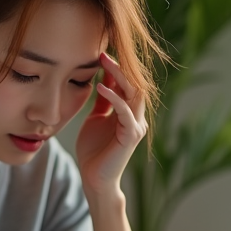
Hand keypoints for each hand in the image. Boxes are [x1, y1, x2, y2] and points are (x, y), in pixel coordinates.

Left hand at [75, 52, 146, 196]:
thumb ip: (102, 102)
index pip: (127, 84)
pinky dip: (114, 96)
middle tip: (103, 52)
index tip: (101, 53)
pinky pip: (125, 111)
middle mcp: (136, 117)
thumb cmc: (94, 150)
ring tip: (104, 61)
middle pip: (134, 84)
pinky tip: (100, 85)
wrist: (94, 178)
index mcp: (128, 113)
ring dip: (119, 75)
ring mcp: (136, 126)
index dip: (116, 68)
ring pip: (134, 93)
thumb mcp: (96, 119)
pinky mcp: (131, 135)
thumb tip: (101, 80)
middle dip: (120, 66)